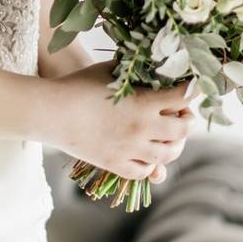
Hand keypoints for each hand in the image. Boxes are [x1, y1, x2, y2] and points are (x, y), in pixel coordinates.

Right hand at [42, 61, 194, 181]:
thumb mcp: (111, 72)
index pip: (184, 97)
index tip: (191, 87)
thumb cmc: (78, 84)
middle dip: (188, 121)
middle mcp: (142, 128)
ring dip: (174, 144)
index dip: (192, 90)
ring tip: (169, 137)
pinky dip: (151, 165)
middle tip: (183, 115)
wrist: (50, 111)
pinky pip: (143, 172)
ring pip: (168, 155)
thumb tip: (155, 70)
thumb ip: (136, 73)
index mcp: (143, 102)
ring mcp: (129, 149)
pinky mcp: (114, 164)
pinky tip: (146, 154)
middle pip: (184, 130)